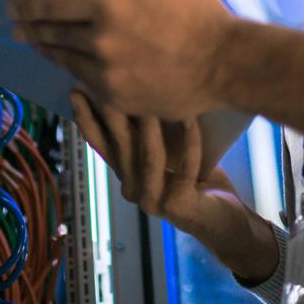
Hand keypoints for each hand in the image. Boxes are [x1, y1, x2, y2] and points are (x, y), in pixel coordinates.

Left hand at [8, 0, 233, 118]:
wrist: (228, 64)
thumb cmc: (198, 16)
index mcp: (109, 7)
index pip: (51, 4)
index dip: (27, 3)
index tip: (13, 5)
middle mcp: (101, 43)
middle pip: (51, 34)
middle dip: (29, 28)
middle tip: (16, 26)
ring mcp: (108, 75)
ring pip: (65, 62)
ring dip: (48, 50)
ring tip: (39, 44)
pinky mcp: (119, 100)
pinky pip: (86, 84)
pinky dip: (75, 72)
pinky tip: (71, 66)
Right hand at [71, 91, 278, 281]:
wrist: (226, 221)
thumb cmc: (200, 180)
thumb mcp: (172, 153)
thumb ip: (154, 133)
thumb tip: (146, 88)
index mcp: (127, 175)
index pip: (101, 144)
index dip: (87, 119)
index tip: (77, 89)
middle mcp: (132, 190)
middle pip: (120, 146)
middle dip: (114, 112)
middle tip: (110, 82)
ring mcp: (152, 202)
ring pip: (149, 157)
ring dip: (152, 125)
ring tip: (155, 94)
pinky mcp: (177, 207)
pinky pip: (185, 169)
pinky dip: (190, 143)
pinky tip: (193, 120)